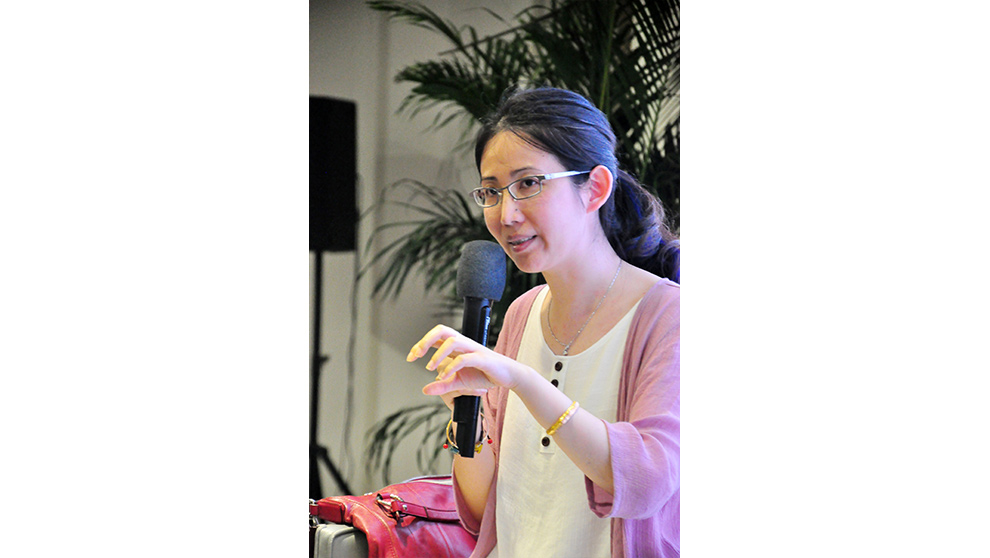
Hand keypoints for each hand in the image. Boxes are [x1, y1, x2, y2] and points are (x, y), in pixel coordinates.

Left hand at [407, 324, 523, 397]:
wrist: (507, 376)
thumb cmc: (483, 374)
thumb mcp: (458, 382)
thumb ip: (442, 385)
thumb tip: (425, 389)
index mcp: (457, 346)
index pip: (435, 337)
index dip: (420, 344)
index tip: (410, 357)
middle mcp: (463, 343)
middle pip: (442, 330)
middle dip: (426, 340)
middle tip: (416, 355)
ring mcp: (473, 349)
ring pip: (452, 341)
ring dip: (438, 354)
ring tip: (430, 367)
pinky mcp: (483, 358)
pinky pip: (465, 358)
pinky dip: (453, 366)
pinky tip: (445, 375)